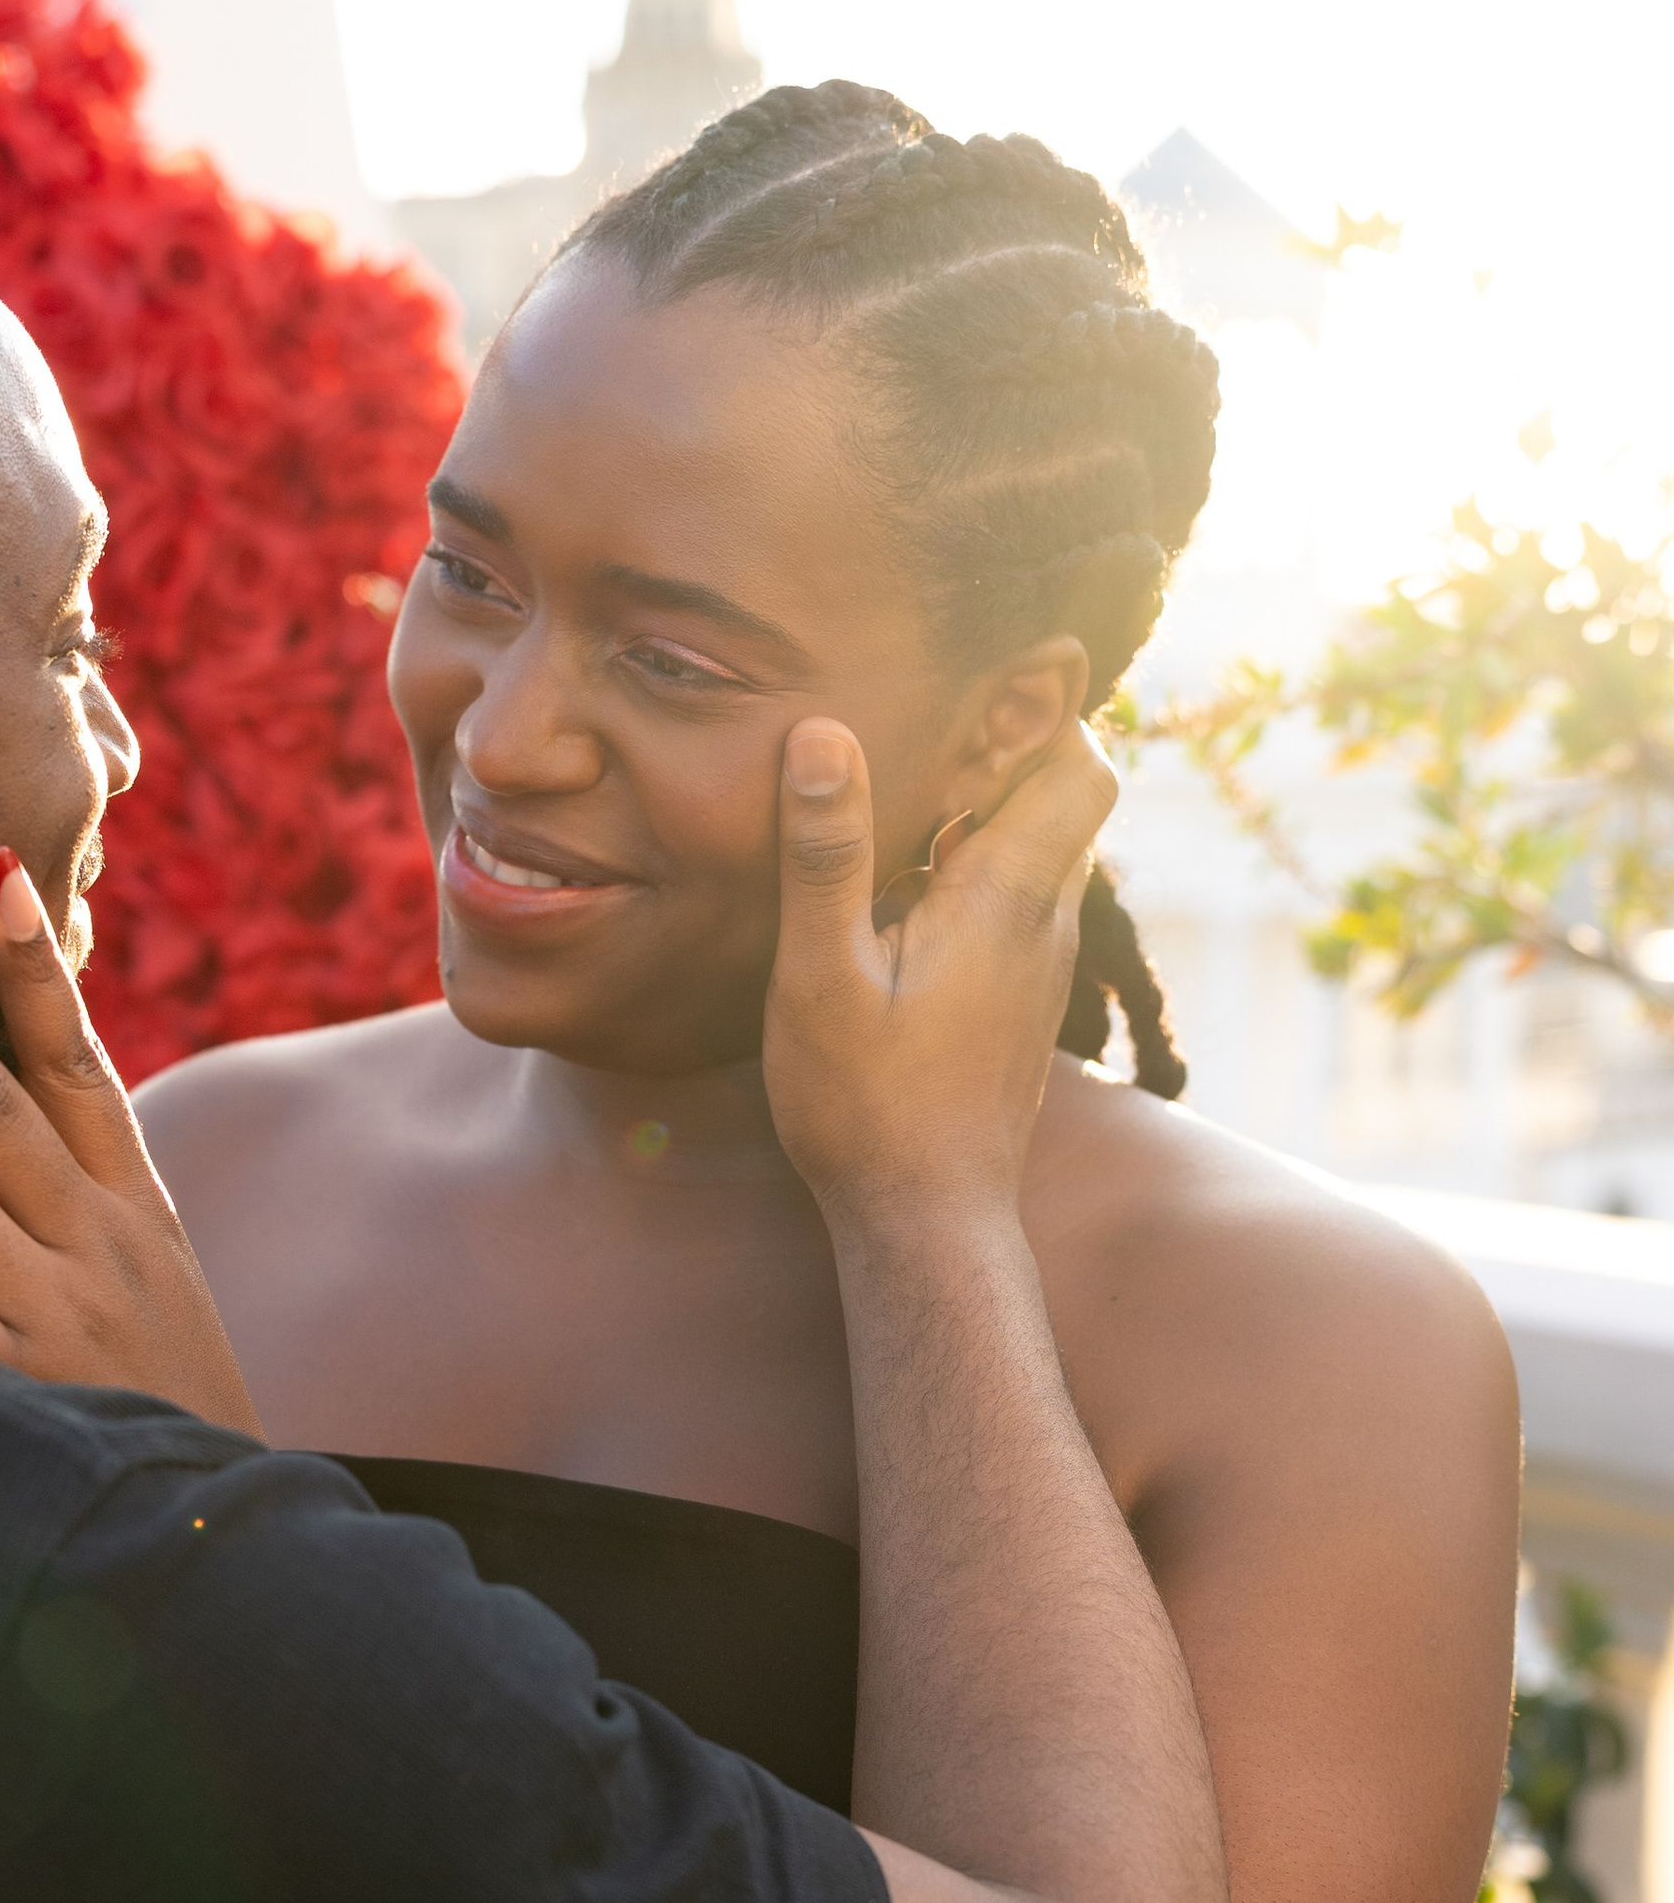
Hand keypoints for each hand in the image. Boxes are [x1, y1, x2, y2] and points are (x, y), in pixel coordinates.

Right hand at [761, 718, 1114, 1230]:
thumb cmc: (865, 1106)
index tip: (983, 681)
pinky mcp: (1023, 1004)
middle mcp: (1049, 924)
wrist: (928, 1221)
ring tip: (910, 807)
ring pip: (1048, 854)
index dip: (1050, 711)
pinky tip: (912, 894)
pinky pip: (1025, 906)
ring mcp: (1043, 968)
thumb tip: (825, 732)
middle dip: (1015, 751)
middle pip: (1070, 799)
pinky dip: (986, 872)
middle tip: (929, 735)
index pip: (1081, 766)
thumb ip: (826, 854)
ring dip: (996, 815)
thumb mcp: (821, 975)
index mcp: (1010, 899)